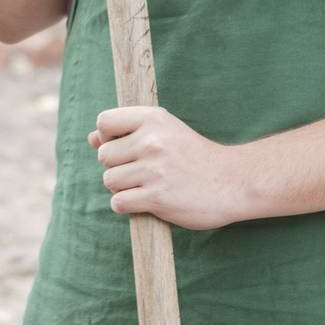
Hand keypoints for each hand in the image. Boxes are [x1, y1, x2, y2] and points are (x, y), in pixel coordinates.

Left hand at [91, 106, 243, 230]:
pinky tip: (146, 201)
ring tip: (146, 186)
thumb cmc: (194, 157)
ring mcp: (154, 169)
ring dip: (123, 188)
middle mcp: (152, 140)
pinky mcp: (157, 197)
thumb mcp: (165, 132)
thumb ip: (127, 132)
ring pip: (109, 180)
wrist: (233, 182)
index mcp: (153, 118)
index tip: (125, 147)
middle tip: (142, 172)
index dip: (108, 137)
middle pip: (104, 156)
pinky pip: (119, 202)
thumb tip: (92, 138)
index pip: (104, 122)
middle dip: (117, 167)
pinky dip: (127, 206)